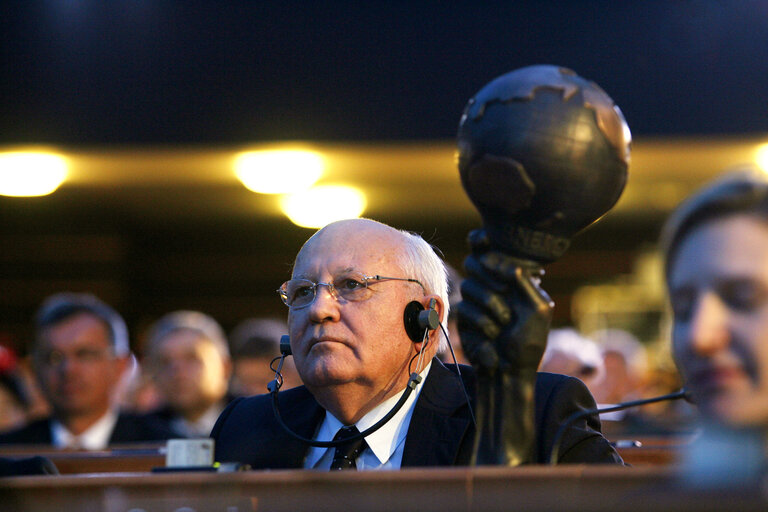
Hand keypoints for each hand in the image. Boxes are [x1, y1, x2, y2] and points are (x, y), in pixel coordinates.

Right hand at [458, 229, 553, 373]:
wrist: (510, 372)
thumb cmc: (529, 341)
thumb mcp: (538, 307)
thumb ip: (523, 280)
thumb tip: (499, 261)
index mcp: (512, 278)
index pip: (491, 250)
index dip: (481, 240)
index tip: (483, 238)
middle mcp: (491, 284)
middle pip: (474, 261)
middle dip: (489, 274)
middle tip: (505, 290)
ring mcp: (475, 300)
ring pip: (469, 285)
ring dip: (490, 305)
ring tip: (504, 323)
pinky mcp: (464, 317)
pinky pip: (465, 308)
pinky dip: (482, 323)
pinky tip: (492, 336)